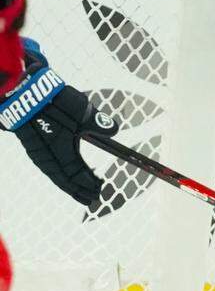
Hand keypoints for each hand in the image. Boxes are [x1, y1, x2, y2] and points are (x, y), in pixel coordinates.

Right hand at [2, 40, 118, 205]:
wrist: (22, 92)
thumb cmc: (52, 100)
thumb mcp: (80, 108)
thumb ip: (97, 121)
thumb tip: (115, 129)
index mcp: (59, 148)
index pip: (75, 172)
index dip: (88, 182)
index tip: (100, 187)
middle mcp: (47, 154)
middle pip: (64, 179)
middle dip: (79, 189)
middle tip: (93, 198)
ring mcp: (38, 151)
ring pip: (54, 175)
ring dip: (68, 185)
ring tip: (80, 194)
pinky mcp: (33, 146)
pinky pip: (48, 167)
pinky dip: (58, 175)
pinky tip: (64, 177)